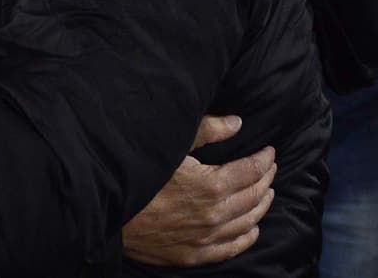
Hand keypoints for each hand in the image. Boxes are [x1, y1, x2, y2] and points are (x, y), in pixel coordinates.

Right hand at [121, 115, 276, 267]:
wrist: (106, 212)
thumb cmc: (137, 173)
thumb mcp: (169, 144)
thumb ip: (206, 130)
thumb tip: (237, 123)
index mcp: (210, 185)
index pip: (251, 171)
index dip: (263, 159)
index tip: (269, 150)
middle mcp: (214, 214)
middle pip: (253, 196)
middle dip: (266, 179)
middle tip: (270, 167)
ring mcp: (205, 238)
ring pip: (248, 222)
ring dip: (261, 205)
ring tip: (267, 192)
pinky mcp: (193, 254)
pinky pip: (231, 248)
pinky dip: (247, 237)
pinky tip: (253, 228)